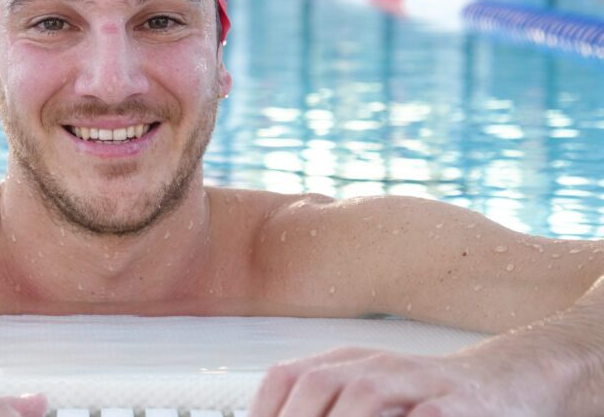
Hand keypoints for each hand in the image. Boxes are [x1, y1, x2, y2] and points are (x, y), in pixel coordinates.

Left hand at [248, 346, 554, 416]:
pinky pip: (425, 415)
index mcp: (347, 362)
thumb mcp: (371, 393)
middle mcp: (375, 366)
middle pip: (316, 386)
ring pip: (362, 398)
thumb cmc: (428, 395)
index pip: (287, 376)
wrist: (507, 378)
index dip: (265, 409)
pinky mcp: (457, 404)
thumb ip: (328, 406)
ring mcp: (415, 382)